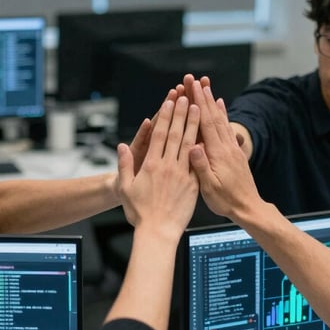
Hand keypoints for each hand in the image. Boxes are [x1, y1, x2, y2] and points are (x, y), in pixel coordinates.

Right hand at [117, 96, 199, 239]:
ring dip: (194, 125)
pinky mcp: (193, 184)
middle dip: (182, 114)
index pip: (160, 135)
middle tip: (187, 97)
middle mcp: (168, 166)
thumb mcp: (126, 188)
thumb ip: (125, 165)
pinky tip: (207, 134)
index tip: (170, 102)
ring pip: (190, 144)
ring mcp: (182, 174)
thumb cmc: (140, 213)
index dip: (165, 116)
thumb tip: (122, 146)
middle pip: (176, 134)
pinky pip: (199, 161)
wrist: (158, 232)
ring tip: (199, 108)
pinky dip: (203, 146)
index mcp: (152, 165)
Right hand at [188, 81, 261, 220]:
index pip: (205, 124)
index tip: (191, 87)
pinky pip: (227, 128)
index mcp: (217, 154)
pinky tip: (221, 106)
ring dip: (213, 101)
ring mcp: (231, 148)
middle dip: (203, 96)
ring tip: (206, 86)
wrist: (248, 208)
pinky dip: (223, 114)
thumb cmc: (226, 201)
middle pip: (213, 116)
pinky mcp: (235, 152)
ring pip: (221, 119)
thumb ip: (201, 166)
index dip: (198, 104)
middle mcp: (226, 146)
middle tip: (195, 79)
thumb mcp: (209, 188)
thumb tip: (193, 146)